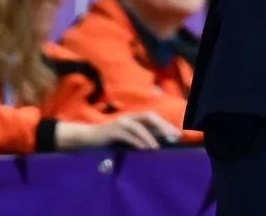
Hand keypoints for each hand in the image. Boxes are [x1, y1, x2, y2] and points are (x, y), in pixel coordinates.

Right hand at [57, 111, 181, 149]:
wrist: (88, 138)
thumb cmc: (110, 139)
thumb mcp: (127, 137)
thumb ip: (140, 137)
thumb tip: (158, 143)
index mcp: (134, 118)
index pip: (154, 118)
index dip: (166, 124)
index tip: (177, 134)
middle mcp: (129, 117)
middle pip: (150, 117)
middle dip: (163, 126)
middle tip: (173, 136)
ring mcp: (121, 122)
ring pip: (139, 126)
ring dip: (150, 136)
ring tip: (158, 147)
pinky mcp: (113, 130)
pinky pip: (128, 135)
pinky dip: (137, 141)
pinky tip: (145, 148)